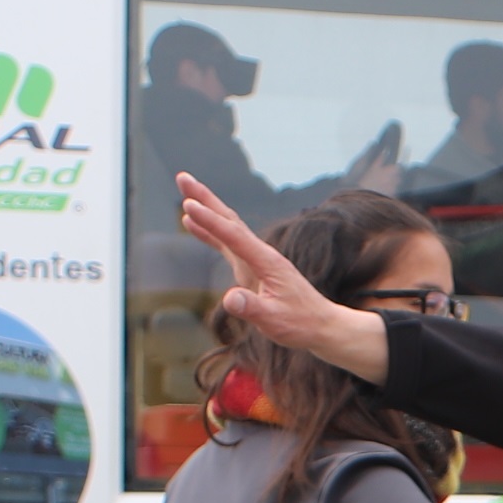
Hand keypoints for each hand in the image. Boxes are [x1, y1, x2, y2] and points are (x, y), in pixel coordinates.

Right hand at [175, 175, 386, 379]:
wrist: (320, 324)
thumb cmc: (299, 323)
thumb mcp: (274, 320)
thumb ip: (252, 308)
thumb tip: (230, 299)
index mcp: (266, 262)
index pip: (233, 235)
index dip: (210, 221)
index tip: (188, 206)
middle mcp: (260, 254)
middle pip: (229, 219)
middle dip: (205, 199)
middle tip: (182, 178)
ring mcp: (256, 259)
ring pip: (227, 227)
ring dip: (206, 209)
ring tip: (183, 194)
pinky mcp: (252, 267)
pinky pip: (226, 243)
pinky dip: (209, 231)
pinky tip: (192, 224)